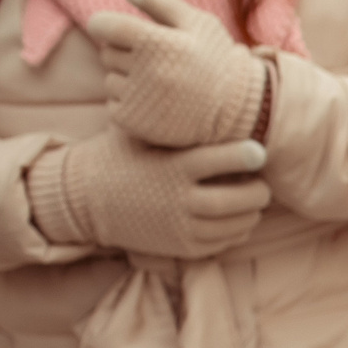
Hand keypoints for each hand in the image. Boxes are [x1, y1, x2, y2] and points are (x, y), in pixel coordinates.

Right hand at [27, 133, 271, 259]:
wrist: (86, 198)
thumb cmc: (122, 155)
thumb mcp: (143, 133)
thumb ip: (176, 124)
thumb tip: (216, 100)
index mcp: (173, 166)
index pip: (223, 160)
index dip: (248, 155)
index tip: (259, 152)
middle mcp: (180, 199)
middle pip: (239, 200)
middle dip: (259, 191)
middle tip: (261, 183)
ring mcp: (181, 226)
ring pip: (237, 225)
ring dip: (252, 213)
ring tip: (252, 200)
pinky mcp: (181, 247)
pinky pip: (223, 243)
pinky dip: (237, 232)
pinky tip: (236, 219)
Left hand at [85, 0, 270, 148]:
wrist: (238, 110)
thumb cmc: (216, 59)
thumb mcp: (197, 23)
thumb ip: (159, 2)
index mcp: (157, 43)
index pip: (104, 26)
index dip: (107, 25)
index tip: (121, 32)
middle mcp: (147, 72)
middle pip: (106, 53)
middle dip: (124, 53)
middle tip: (155, 61)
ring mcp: (141, 101)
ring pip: (110, 80)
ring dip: (127, 79)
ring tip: (159, 84)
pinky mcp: (136, 124)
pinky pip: (115, 105)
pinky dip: (130, 103)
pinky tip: (156, 102)